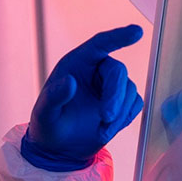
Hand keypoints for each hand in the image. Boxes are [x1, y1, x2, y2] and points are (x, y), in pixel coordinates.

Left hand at [22, 24, 144, 171]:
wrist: (60, 148)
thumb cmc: (48, 125)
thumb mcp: (44, 113)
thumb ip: (54, 97)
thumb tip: (69, 82)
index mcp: (76, 63)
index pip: (100, 44)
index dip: (118, 37)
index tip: (137, 32)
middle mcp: (95, 70)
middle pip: (117, 71)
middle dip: (115, 95)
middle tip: (106, 117)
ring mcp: (110, 86)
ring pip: (129, 90)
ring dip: (119, 113)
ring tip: (101, 131)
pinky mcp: (122, 103)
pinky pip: (134, 105)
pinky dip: (124, 119)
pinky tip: (106, 130)